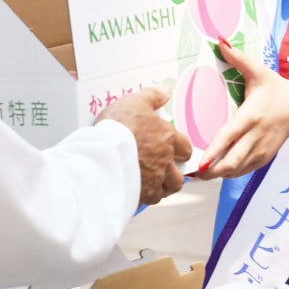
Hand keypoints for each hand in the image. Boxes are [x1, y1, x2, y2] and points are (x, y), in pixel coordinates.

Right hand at [96, 86, 191, 205]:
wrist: (102, 152)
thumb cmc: (119, 126)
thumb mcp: (134, 102)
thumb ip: (152, 96)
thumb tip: (166, 88)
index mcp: (167, 138)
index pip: (186, 148)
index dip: (181, 151)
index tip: (176, 152)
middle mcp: (164, 161)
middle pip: (180, 175)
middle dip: (175, 174)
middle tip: (166, 171)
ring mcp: (154, 180)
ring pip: (168, 190)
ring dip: (163, 188)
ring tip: (154, 184)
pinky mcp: (141, 194)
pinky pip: (149, 200)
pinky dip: (146, 196)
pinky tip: (138, 191)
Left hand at [196, 39, 288, 178]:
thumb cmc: (277, 89)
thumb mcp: (259, 72)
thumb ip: (239, 58)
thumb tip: (220, 41)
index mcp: (251, 116)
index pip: (229, 136)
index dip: (214, 151)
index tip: (201, 161)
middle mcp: (256, 136)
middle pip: (233, 160)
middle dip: (213, 170)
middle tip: (195, 172)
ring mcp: (262, 149)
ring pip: (238, 169)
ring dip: (219, 174)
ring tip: (202, 174)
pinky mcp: (266, 157)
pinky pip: (245, 171)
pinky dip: (231, 173)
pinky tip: (218, 172)